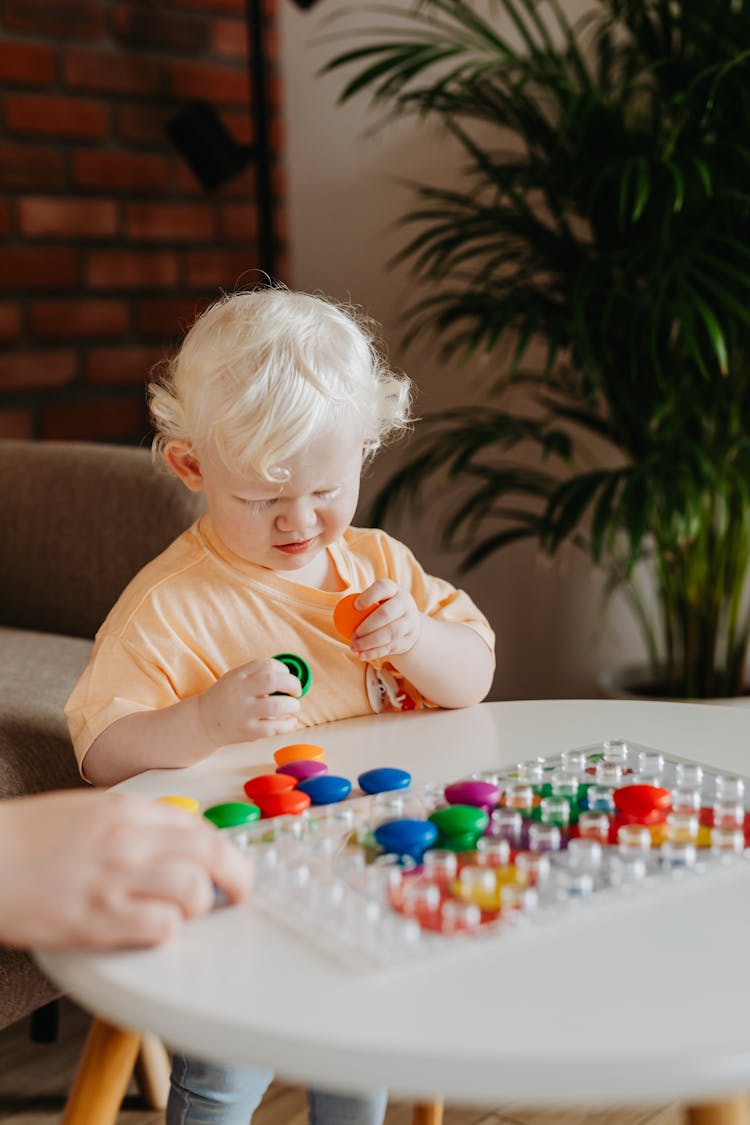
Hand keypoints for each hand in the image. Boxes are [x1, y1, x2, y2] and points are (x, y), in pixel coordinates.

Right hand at [0, 790, 252, 950]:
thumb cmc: (31, 837)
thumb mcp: (91, 811)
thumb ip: (137, 823)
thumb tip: (179, 841)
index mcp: (128, 811)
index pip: (202, 827)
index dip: (227, 851)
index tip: (231, 868)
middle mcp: (129, 841)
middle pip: (212, 855)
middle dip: (238, 877)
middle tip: (238, 894)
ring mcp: (115, 880)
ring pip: (194, 892)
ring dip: (200, 907)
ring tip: (186, 914)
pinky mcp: (98, 920)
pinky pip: (160, 928)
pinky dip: (167, 931)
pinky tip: (153, 928)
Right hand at [198, 657, 301, 746]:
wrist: (204, 721)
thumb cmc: (227, 697)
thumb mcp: (235, 677)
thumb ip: (257, 673)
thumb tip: (290, 675)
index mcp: (238, 676)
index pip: (266, 665)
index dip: (283, 669)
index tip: (286, 676)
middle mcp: (239, 692)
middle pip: (272, 681)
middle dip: (292, 684)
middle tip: (296, 691)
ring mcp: (243, 713)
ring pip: (276, 706)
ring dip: (292, 705)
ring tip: (293, 706)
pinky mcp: (248, 732)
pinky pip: (274, 728)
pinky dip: (288, 724)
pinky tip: (290, 721)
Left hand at [349, 580, 421, 660]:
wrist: (409, 624)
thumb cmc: (384, 608)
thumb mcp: (379, 599)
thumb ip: (364, 603)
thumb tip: (341, 610)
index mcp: (394, 590)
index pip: (383, 588)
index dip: (369, 596)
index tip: (355, 606)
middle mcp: (405, 605)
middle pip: (386, 614)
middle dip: (367, 626)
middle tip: (353, 635)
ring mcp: (409, 623)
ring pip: (390, 633)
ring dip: (369, 642)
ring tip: (354, 646)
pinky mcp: (408, 640)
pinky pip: (390, 647)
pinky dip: (374, 652)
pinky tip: (362, 655)